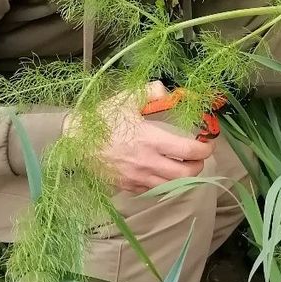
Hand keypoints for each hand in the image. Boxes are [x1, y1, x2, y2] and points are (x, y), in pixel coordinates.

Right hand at [66, 80, 215, 193]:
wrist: (72, 141)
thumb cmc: (100, 120)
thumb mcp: (125, 100)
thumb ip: (149, 92)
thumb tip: (166, 90)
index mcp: (150, 140)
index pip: (188, 151)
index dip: (204, 149)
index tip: (208, 144)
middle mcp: (147, 162)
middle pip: (185, 175)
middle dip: (197, 166)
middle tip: (198, 158)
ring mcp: (136, 177)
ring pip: (170, 186)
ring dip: (182, 178)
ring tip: (183, 167)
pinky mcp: (127, 186)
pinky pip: (152, 190)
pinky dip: (162, 184)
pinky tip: (161, 174)